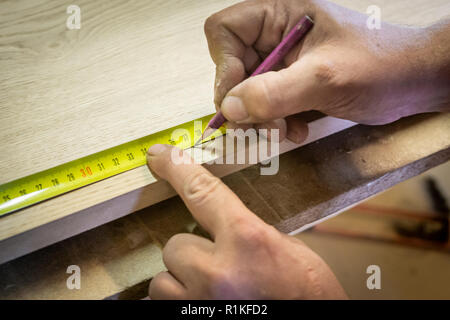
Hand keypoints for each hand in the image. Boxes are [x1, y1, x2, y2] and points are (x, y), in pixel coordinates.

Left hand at [146, 144, 346, 298]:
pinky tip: (205, 300)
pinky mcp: (192, 319)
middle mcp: (218, 272)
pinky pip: (163, 302)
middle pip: (175, 245)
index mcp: (248, 239)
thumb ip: (244, 231)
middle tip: (220, 264)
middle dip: (192, 252)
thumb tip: (213, 218)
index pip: (202, 192)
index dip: (176, 168)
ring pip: (163, 279)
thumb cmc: (308, 292)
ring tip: (213, 287)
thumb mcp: (284, 248)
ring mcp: (201, 301)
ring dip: (183, 279)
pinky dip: (180, 299)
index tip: (159, 157)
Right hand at [205, 0, 449, 141]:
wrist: (414, 82)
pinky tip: (298, 129)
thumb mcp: (325, 78)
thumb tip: (229, 108)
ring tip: (285, 130)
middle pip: (233, 67)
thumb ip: (274, 92)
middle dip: (244, 102)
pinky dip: (276, 123)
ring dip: (261, 118)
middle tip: (261, 127)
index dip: (224, 65)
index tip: (237, 99)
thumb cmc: (380, 66)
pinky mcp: (293, 83)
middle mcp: (277, 36)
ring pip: (247, 92)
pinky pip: (267, 105)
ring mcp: (284, 61)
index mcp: (281, 15)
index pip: (225, 30)